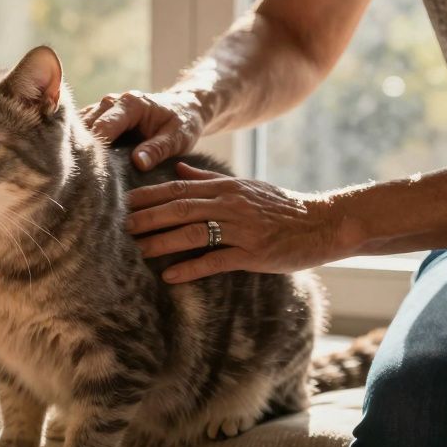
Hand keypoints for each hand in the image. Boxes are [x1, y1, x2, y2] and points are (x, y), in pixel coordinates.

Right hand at [80, 90, 205, 170]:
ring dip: (77, 149)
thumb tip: (138, 163)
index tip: (92, 174)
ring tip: (76, 176)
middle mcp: (111, 102)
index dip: (94, 151)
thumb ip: (158, 149)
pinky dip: (80, 146)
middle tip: (80, 180)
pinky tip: (79, 166)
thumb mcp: (179, 137)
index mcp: (131, 104)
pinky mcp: (99, 116)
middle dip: (82, 152)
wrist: (184, 106)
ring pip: (79, 128)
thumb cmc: (184, 122)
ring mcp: (102, 108)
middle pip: (85, 128)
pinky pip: (82, 130)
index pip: (102, 128)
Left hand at [125, 163, 344, 281]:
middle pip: (180, 208)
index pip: (179, 188)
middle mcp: (231, 205)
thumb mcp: (246, 187)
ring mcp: (243, 229)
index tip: (124, 202)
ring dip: (163, 242)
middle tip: (122, 228)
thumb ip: (210, 180)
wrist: (324, 223)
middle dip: (149, 217)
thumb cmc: (281, 207)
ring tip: (139, 252)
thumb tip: (179, 169)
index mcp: (226, 188)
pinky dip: (191, 267)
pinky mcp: (254, 254)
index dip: (150, 195)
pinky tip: (170, 276)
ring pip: (194, 233)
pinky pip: (216, 260)